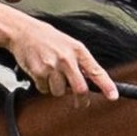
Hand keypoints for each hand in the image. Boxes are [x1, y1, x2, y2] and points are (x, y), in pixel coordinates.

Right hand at [0, 1, 117, 101]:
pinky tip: (40, 72)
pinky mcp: (39, 72)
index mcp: (78, 50)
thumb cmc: (47, 38)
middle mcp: (67, 58)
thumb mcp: (69, 45)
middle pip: (80, 88)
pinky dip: (43, 86)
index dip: (106, 85)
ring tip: (51, 75)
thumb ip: (80, 62)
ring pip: (60, 92)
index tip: (113, 96)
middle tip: (81, 103)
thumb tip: (91, 81)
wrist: (23, 32)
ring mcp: (52, 66)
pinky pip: (44, 89)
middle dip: (81, 100)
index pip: (96, 71)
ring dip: (56, 90)